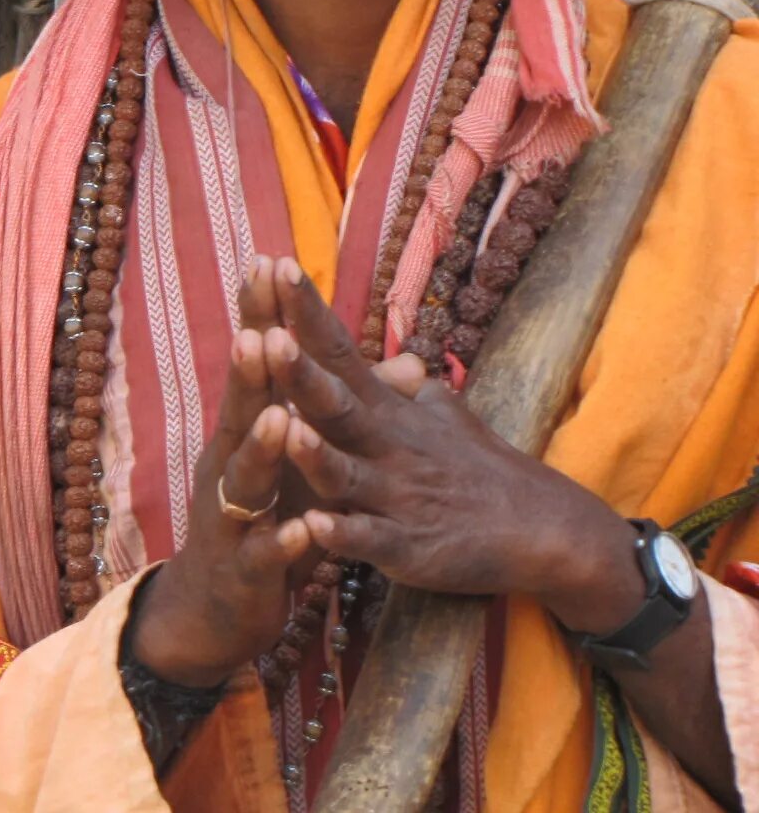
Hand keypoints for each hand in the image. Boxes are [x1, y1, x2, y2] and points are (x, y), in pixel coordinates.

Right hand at [126, 259, 313, 685]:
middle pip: (241, 408)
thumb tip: (396, 361)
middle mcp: (232, 464)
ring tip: (280, 418)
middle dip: (252, 370)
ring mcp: (233, 515)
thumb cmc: (263, 517)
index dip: (261, 316)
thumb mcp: (295, 458)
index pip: (256, 364)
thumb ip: (333, 406)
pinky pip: (266, 553)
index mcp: (247, 432)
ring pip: (248, 478)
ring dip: (263, 449)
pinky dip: (285, 543)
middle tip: (263, 329)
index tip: (268, 263)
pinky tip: (303, 533)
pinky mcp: (245, 568)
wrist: (215, 604)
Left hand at [269, 262, 640, 631]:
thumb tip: (380, 345)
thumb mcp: (439, 412)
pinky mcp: (406, 549)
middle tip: (268, 336)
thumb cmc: (479, 465)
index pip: (338, 349)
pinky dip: (343, 534)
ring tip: (286, 427)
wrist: (545, 532)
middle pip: (335, 406)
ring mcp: (395, 498)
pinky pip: (369, 541)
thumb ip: (397, 382)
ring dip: (314, 453)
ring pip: (344, 474)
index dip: (306, 311)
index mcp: (385, 410)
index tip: (274, 264)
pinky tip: (315, 525)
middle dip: (301, 374)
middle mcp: (385, 446)